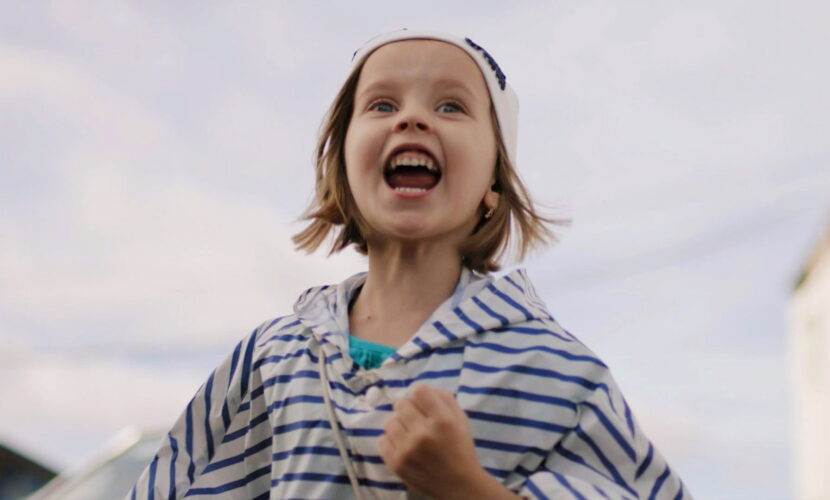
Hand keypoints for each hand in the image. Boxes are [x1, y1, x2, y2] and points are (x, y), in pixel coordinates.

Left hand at [378, 384, 520, 499]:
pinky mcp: (396, 463)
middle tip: (416, 419)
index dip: (420, 395)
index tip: (423, 403)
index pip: (418, 390)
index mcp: (442, 420)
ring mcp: (407, 449)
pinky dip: (391, 441)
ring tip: (409, 433)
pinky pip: (382, 440)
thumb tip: (421, 389)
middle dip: (409, 409)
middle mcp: (423, 433)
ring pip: (389, 421)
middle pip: (401, 404)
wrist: (459, 485)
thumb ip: (444, 399)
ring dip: (399, 424)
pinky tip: (402, 445)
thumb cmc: (460, 449)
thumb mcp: (461, 419)